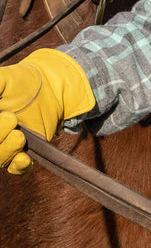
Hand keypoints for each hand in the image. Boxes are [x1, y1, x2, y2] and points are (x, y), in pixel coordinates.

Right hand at [0, 49, 94, 174]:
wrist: (48, 88)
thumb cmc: (19, 82)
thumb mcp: (2, 79)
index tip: (2, 113)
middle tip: (11, 117)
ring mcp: (5, 147)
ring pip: (0, 158)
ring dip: (8, 149)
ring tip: (19, 134)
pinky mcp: (22, 154)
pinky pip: (17, 168)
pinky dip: (19, 166)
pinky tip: (24, 158)